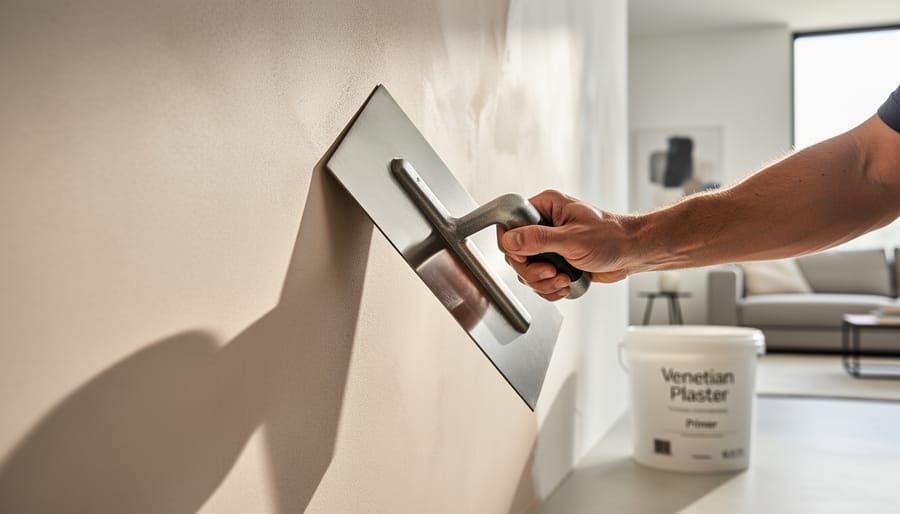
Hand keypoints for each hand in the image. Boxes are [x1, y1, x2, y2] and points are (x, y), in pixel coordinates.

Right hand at [496, 190, 631, 299]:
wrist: (631, 253)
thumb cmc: (611, 238)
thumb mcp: (573, 238)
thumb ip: (539, 239)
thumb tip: (511, 239)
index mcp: (545, 208)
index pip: (510, 225)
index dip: (513, 246)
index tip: (525, 258)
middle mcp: (543, 224)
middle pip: (516, 254)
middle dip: (532, 271)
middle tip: (551, 272)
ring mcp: (548, 245)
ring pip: (526, 270)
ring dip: (543, 282)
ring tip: (563, 279)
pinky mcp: (555, 261)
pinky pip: (539, 280)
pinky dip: (550, 288)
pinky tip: (566, 284)